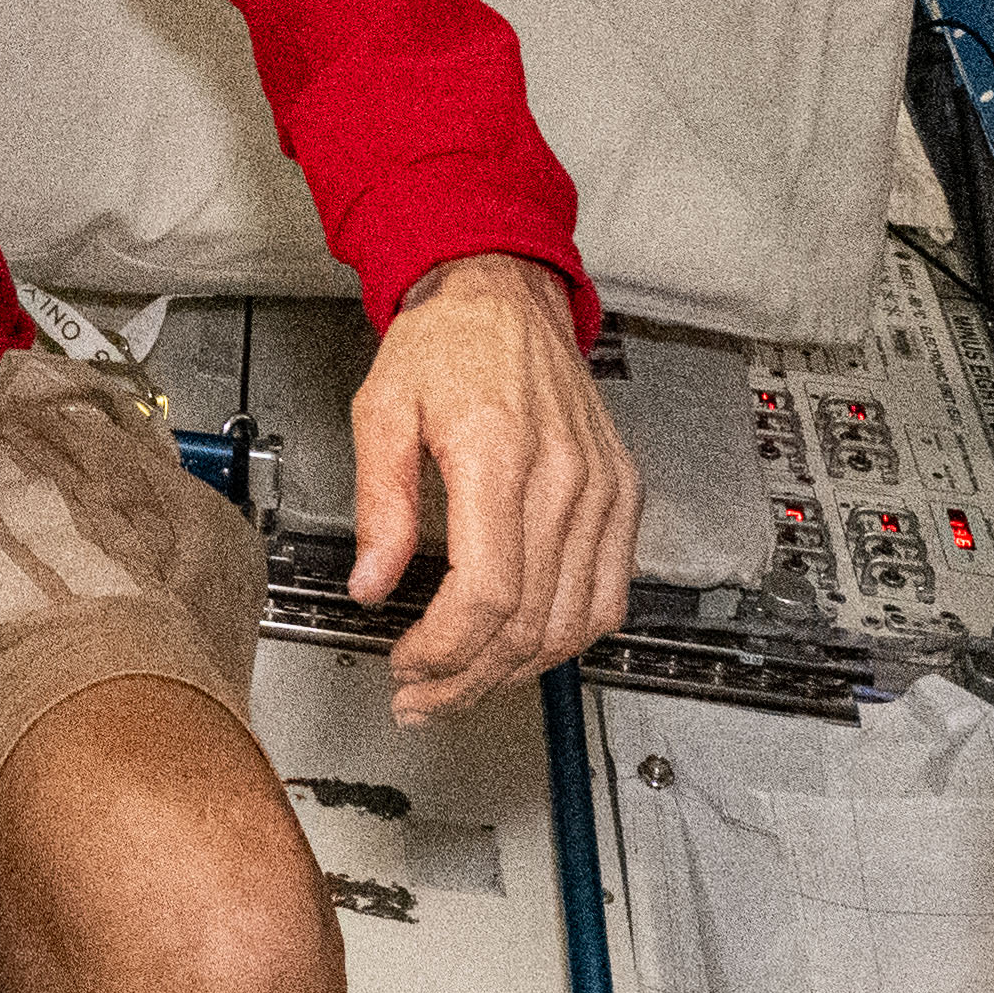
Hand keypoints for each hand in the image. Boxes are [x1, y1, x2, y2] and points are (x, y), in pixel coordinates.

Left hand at [347, 253, 633, 720]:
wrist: (506, 295)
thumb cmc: (448, 342)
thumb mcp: (382, 408)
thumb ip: (379, 502)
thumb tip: (371, 581)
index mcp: (501, 453)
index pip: (488, 592)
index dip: (445, 649)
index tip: (405, 664)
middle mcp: (565, 476)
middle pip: (529, 621)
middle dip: (468, 678)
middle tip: (421, 697)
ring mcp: (604, 489)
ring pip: (573, 621)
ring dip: (516, 672)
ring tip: (463, 685)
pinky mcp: (623, 496)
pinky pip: (610, 594)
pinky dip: (568, 637)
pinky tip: (524, 650)